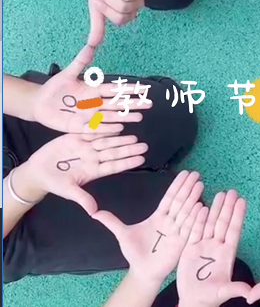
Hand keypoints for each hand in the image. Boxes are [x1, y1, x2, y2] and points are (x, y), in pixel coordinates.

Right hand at [14, 133, 147, 213]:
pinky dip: (102, 128)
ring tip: (134, 136)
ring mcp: (86, 147)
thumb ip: (82, 198)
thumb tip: (94, 212)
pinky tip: (114, 125)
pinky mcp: (76, 137)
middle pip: (114, 152)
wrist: (37, 171)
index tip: (141, 159)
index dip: (128, 162)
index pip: (114, 166)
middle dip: (129, 149)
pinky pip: (91, 132)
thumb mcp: (68, 191)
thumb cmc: (55, 183)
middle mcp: (93, 158)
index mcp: (94, 170)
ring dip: (120, 138)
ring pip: (106, 141)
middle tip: (144, 145)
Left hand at [32, 45, 151, 133]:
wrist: (39, 103)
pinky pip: (95, 128)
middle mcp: (94, 104)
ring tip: (140, 118)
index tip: (144, 88)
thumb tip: (90, 45)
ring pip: (110, 117)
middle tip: (150, 104)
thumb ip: (80, 62)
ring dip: (125, 117)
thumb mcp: (67, 74)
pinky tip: (120, 129)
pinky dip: (107, 129)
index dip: (129, 89)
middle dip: (133, 104)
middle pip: (117, 103)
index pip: (115, 89)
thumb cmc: (54, 88)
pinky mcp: (80, 127)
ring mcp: (89, 116)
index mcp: (93, 90)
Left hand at [93, 171, 204, 282]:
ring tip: (200, 184)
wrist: (142, 271)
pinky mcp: (182, 242)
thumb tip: (93, 212)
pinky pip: (190, 228)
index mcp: (159, 216)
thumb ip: (111, 221)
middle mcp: (170, 221)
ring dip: (193, 198)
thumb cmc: (135, 251)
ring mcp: (177, 230)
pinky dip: (196, 218)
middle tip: (195, 173)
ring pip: (186, 211)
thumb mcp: (122, 234)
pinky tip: (201, 206)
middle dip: (188, 187)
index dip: (177, 185)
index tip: (184, 173)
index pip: (169, 197)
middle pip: (180, 200)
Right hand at [178, 190, 249, 306]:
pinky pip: (194, 230)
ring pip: (210, 223)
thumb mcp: (223, 292)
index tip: (242, 201)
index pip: (234, 230)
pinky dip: (197, 219)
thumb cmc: (209, 298)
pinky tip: (201, 206)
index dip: (238, 216)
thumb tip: (250, 293)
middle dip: (227, 207)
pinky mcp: (191, 247)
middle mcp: (216, 246)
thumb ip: (235, 288)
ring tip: (220, 194)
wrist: (191, 301)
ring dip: (215, 209)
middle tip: (232, 191)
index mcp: (226, 254)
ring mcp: (204, 245)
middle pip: (223, 223)